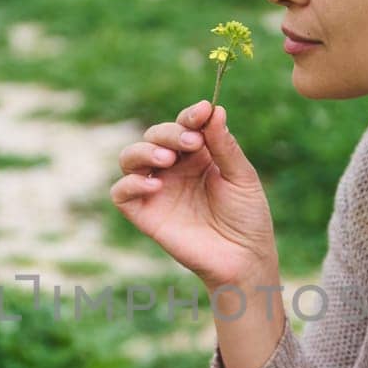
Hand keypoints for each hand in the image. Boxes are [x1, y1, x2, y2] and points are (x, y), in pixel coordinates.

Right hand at [110, 99, 277, 289]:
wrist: (243, 258)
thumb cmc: (247, 217)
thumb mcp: (242, 177)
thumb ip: (224, 146)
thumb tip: (213, 110)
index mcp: (198, 154)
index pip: (184, 125)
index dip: (190, 115)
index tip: (203, 112)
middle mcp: (173, 168)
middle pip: (154, 136)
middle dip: (169, 133)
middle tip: (191, 143)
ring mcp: (157, 190)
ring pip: (130, 158)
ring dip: (144, 150)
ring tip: (167, 159)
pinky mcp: (145, 214)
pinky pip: (120, 193)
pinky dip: (130, 183)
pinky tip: (154, 185)